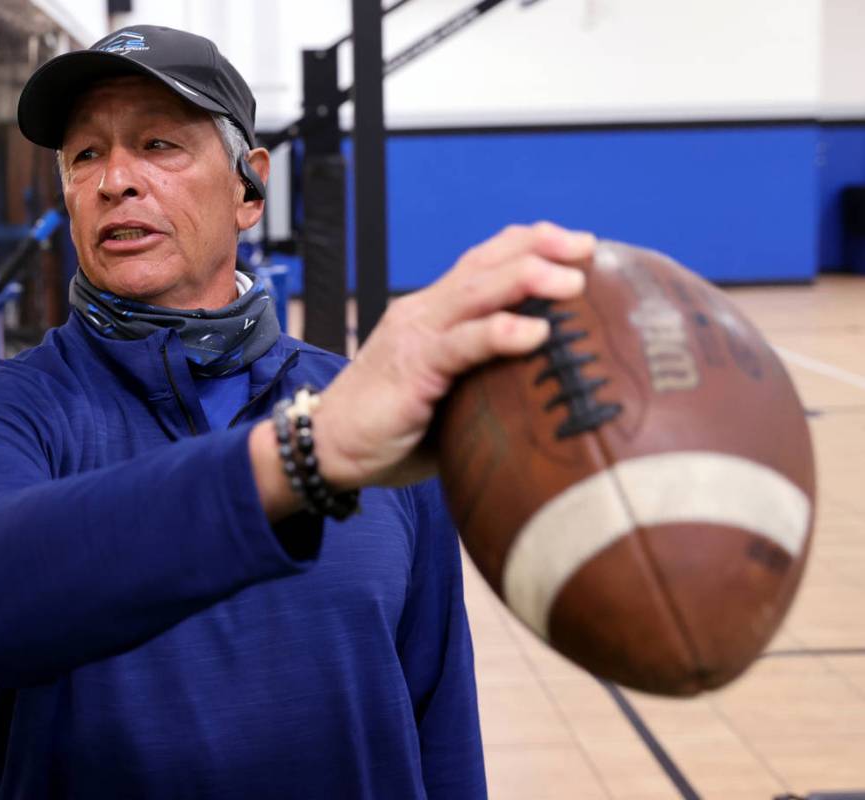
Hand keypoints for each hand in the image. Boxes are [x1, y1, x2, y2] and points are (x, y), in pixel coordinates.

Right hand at [313, 221, 592, 489]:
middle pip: (487, 262)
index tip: (580, 246)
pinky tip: (536, 333)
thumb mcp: (446, 394)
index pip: (484, 261)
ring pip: (477, 291)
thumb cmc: (390, 427)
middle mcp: (424, 312)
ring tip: (573, 282)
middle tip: (588, 248)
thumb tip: (548, 396)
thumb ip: (484, 381)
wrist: (327, 446)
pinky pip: (461, 344)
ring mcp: (417, 336)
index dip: (531, 244)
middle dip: (541, 248)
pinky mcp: (412, 368)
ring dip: (528, 279)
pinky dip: (500, 334)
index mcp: (433, 313)